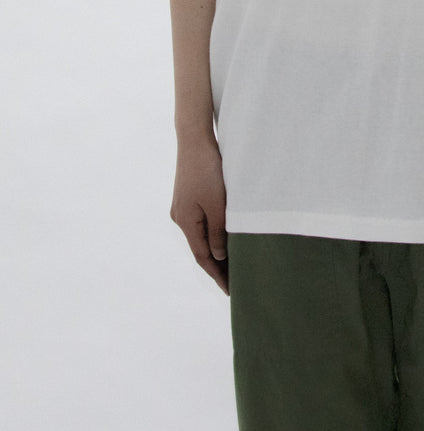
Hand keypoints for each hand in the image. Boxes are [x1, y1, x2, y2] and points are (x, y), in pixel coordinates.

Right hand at [170, 136, 229, 295]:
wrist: (195, 140)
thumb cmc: (208, 170)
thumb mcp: (218, 204)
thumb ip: (218, 232)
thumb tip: (218, 256)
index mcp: (186, 222)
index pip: (203, 257)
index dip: (217, 275)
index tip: (231, 291)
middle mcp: (180, 217)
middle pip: (200, 248)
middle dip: (217, 266)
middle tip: (234, 283)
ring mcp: (183, 207)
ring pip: (201, 235)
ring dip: (216, 250)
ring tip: (233, 264)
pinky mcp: (188, 196)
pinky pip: (202, 222)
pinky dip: (213, 233)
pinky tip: (225, 236)